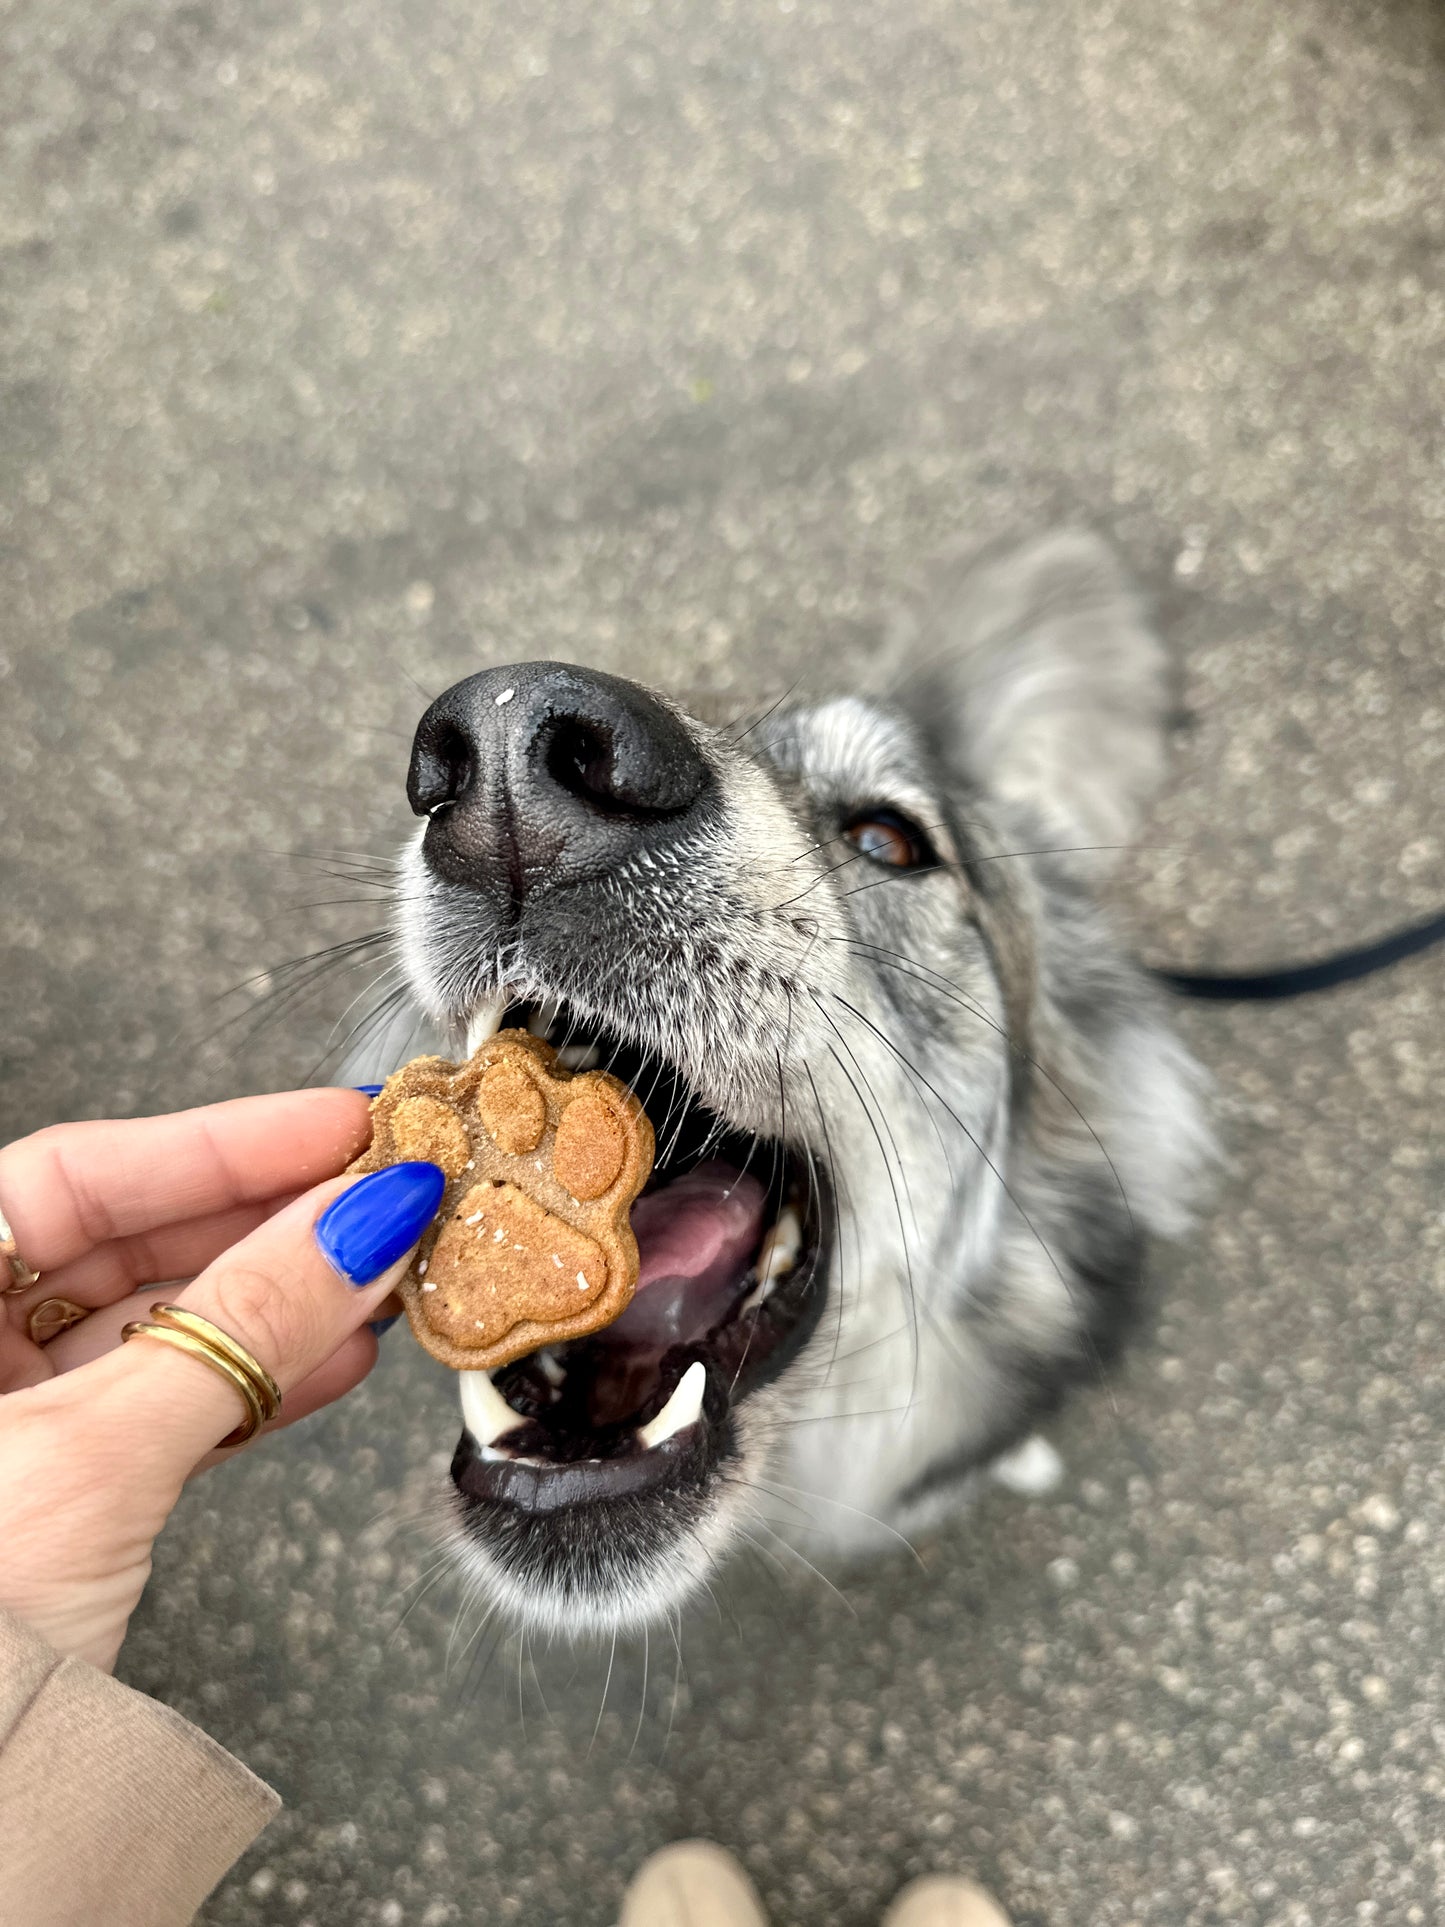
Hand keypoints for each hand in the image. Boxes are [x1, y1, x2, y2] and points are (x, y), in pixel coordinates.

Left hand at [0, 1091, 442, 1671]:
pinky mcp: (53, 1501)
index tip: (338, 1124)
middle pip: (124, 1242)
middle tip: (381, 1191)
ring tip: (383, 1270)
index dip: (219, 1140)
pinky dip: (256, 1385)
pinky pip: (167, 1411)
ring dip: (281, 1302)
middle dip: (267, 1218)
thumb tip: (358, 1224)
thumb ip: (239, 1328)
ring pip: (159, 1329)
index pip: (75, 1172)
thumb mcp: (93, 1458)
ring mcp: (0, 1430)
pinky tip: (338, 1359)